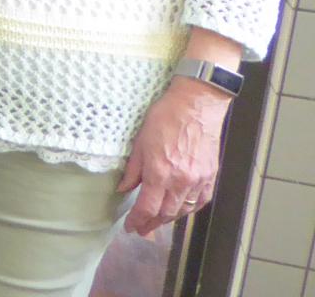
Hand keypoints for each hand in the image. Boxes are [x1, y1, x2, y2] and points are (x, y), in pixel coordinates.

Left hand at [119, 77, 229, 234]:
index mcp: (160, 172)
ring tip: (158, 221)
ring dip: (169, 219)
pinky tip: (180, 209)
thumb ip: (133, 170)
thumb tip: (124, 188)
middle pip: (166, 213)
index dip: (138, 220)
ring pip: (183, 210)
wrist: (196, 105)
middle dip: (152, 224)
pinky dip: (188, 209)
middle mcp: (180, 181)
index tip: (130, 227)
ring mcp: (198, 179)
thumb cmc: (165, 118)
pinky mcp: (210, 176)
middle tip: (142, 229)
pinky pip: (199, 201)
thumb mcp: (140, 142)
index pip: (147, 207)